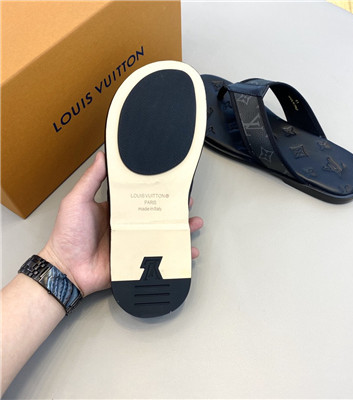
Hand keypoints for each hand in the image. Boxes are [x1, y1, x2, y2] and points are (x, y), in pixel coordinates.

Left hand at [39, 151, 202, 296]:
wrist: (66, 270)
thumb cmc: (68, 235)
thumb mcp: (77, 200)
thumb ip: (91, 179)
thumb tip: (102, 156)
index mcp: (116, 209)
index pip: (140, 196)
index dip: (156, 189)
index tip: (169, 182)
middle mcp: (128, 224)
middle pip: (156, 214)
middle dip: (174, 208)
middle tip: (186, 202)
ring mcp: (133, 242)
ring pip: (162, 233)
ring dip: (179, 229)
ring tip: (192, 223)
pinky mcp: (136, 259)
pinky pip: (159, 255)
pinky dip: (174, 255)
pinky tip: (185, 251)